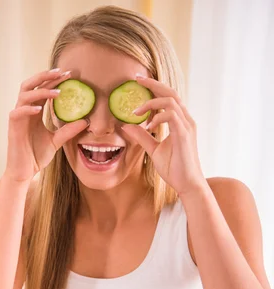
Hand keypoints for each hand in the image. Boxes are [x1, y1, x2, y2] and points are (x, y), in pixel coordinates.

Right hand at [5, 68, 88, 182]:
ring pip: (24, 95)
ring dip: (40, 90)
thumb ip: (68, 130)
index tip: (70, 74)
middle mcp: (24, 111)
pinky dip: (27, 108)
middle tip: (61, 73)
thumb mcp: (56, 141)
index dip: (54, 80)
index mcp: (34, 111)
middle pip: (30, 85)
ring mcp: (17, 118)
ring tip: (56, 92)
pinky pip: (17, 112)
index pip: (42, 89)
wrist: (24, 172)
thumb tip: (86, 121)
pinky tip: (39, 108)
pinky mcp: (12, 127)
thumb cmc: (36, 155)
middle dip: (44, 76)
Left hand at [121, 76, 205, 196]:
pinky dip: (158, 117)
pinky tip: (147, 126)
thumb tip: (127, 127)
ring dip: (151, 103)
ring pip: (171, 101)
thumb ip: (142, 137)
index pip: (168, 97)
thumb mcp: (153, 150)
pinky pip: (171, 116)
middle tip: (136, 79)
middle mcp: (186, 120)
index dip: (154, 88)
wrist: (187, 184)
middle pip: (171, 92)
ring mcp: (187, 126)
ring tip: (135, 111)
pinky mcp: (185, 134)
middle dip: (153, 84)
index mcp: (180, 122)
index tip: (138, 82)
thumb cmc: (174, 168)